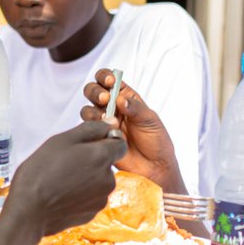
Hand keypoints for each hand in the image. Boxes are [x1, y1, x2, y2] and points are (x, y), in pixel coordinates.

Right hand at [5, 120, 127, 236]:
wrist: (28, 211)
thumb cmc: (40, 173)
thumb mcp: (62, 140)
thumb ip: (91, 129)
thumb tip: (111, 123)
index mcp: (101, 158)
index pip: (120, 144)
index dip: (106, 140)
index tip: (89, 143)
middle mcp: (108, 179)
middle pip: (107, 163)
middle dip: (92, 160)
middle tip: (66, 161)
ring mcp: (101, 199)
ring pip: (99, 181)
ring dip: (86, 177)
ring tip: (62, 179)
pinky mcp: (92, 213)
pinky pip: (91, 197)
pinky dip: (81, 194)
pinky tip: (62, 193)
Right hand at [80, 70, 184, 193]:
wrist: (154, 167)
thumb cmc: (156, 142)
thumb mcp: (150, 120)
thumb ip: (135, 108)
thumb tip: (119, 99)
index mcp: (126, 98)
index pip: (110, 79)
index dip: (106, 77)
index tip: (111, 82)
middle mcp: (112, 108)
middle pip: (93, 91)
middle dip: (95, 92)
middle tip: (104, 100)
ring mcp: (103, 123)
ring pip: (87, 109)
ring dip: (93, 111)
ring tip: (107, 120)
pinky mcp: (98, 138)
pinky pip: (87, 129)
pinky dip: (93, 127)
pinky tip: (106, 133)